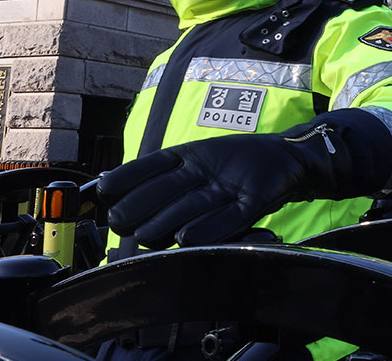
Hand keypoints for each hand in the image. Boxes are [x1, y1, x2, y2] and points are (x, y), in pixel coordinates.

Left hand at [98, 129, 321, 248]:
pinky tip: (187, 239)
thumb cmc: (235, 165)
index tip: (104, 191)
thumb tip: (108, 183)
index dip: (126, 177)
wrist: (287, 158)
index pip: (151, 164)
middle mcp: (208, 166)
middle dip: (139, 205)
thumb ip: (161, 173)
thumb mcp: (197, 160)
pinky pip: (231, 217)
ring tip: (144, 236)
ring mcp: (232, 182)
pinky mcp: (255, 198)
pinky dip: (209, 229)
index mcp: (191, 153)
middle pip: (167, 188)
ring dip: (165, 223)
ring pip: (193, 205)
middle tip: (119, 222)